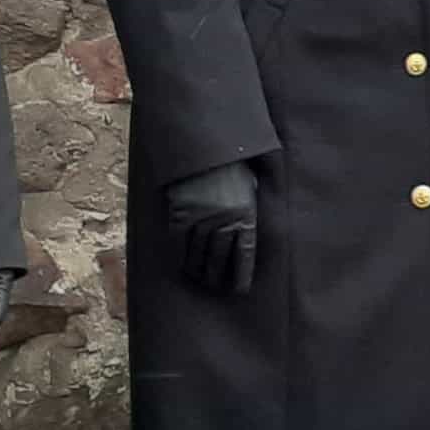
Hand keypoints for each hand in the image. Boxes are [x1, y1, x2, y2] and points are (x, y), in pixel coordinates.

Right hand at [167, 161, 260, 295]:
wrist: (207, 140)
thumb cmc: (234, 163)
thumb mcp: (251, 185)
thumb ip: (248, 211)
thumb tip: (244, 237)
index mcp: (247, 213)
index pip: (245, 254)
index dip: (241, 275)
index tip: (239, 289)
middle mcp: (225, 219)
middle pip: (220, 257)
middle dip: (217, 275)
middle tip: (215, 287)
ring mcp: (201, 216)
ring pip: (198, 252)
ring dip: (197, 269)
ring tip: (198, 279)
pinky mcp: (180, 210)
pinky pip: (179, 240)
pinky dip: (180, 255)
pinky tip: (181, 265)